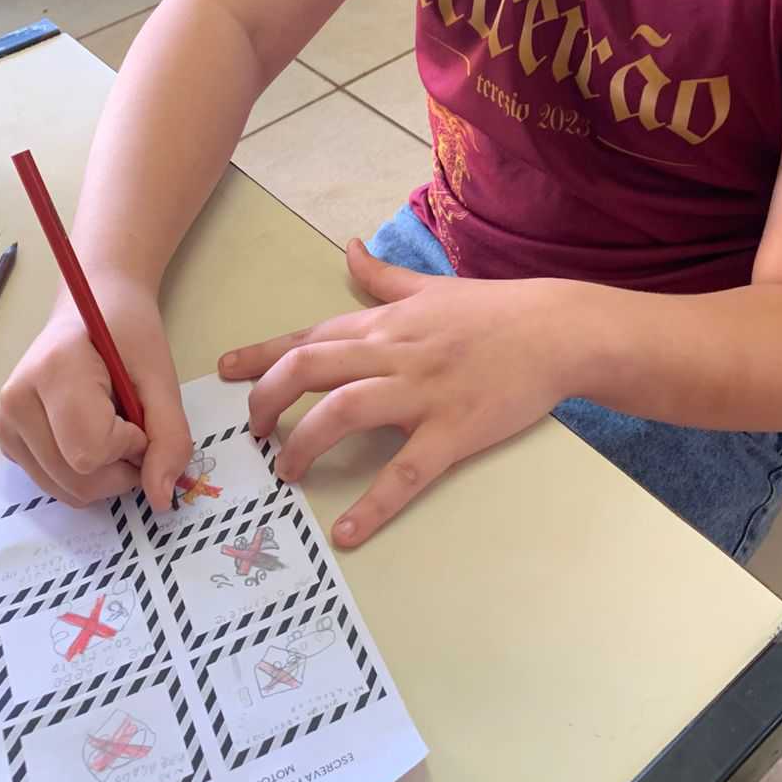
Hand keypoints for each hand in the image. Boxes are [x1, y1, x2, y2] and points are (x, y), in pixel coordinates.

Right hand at [0, 278, 192, 511]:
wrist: (93, 306)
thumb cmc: (127, 332)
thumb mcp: (161, 377)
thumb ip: (169, 436)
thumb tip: (160, 499)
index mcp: (53, 371)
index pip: (91, 451)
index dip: (131, 445)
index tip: (140, 414)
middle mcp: (15, 400)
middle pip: (76, 479)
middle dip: (120, 468)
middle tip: (133, 426)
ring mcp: (4, 423)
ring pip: (65, 489)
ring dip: (103, 474)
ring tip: (111, 427)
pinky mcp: (6, 440)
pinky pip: (53, 482)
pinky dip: (82, 472)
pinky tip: (88, 433)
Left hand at [219, 240, 568, 547]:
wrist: (557, 331)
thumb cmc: (495, 311)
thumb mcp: (431, 287)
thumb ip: (383, 276)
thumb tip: (350, 248)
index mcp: (385, 323)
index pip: (309, 336)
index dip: (261, 355)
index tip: (223, 372)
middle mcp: (393, 353)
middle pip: (309, 369)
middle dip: (267, 400)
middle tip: (252, 432)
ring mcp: (422, 393)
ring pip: (343, 412)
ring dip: (303, 445)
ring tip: (287, 473)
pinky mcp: (453, 431)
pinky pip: (405, 471)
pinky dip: (373, 505)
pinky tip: (347, 533)